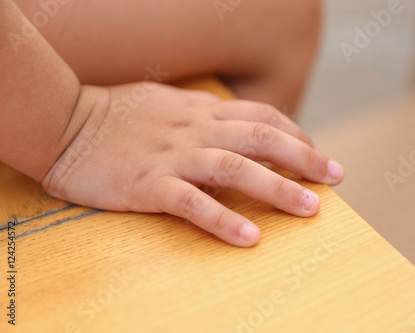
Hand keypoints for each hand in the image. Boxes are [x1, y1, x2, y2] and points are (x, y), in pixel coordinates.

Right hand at [42, 83, 343, 246]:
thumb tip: (232, 126)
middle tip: (335, 177)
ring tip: (310, 209)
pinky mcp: (149, 185)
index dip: (294, 133)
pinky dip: (224, 219)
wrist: (65, 122)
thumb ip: (201, 114)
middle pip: (262, 139)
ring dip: (277, 189)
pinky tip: (250, 238)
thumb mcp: (167, 103)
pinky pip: (193, 203)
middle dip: (304, 158)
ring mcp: (173, 157)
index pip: (261, 116)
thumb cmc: (117, 115)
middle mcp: (195, 130)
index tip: (316, 151)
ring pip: (236, 169)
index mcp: (201, 110)